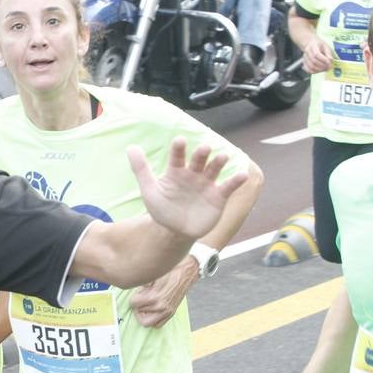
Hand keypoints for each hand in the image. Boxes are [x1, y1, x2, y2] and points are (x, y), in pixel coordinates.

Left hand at [127, 138, 247, 239]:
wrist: (175, 232)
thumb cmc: (162, 209)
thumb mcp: (149, 190)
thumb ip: (141, 169)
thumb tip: (131, 147)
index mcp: (176, 171)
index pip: (178, 156)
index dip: (179, 149)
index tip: (180, 140)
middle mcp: (193, 174)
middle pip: (199, 160)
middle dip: (202, 154)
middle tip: (204, 148)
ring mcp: (206, 184)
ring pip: (214, 169)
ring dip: (219, 162)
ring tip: (222, 156)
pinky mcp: (218, 197)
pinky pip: (228, 187)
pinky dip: (236, 181)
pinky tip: (242, 175)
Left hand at [130, 257, 196, 327]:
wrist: (185, 274)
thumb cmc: (169, 273)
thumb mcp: (151, 278)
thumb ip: (141, 287)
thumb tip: (133, 291)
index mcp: (153, 297)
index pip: (133, 303)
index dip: (134, 297)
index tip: (138, 294)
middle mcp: (160, 306)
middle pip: (139, 313)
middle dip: (137, 307)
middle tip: (139, 301)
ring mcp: (166, 311)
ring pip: (146, 322)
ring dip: (144, 314)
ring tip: (145, 306)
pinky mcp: (171, 313)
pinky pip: (157, 325)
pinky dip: (153, 320)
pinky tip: (152, 312)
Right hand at [302, 36, 332, 74]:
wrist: (311, 44)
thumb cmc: (319, 45)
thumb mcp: (326, 46)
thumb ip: (328, 53)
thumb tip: (330, 60)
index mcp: (313, 46)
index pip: (316, 54)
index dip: (323, 60)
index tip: (329, 63)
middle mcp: (307, 52)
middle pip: (314, 61)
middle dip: (322, 66)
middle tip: (329, 67)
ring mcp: (304, 58)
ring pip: (311, 67)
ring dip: (319, 70)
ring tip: (325, 69)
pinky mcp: (304, 63)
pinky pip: (308, 70)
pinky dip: (314, 72)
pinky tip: (319, 70)